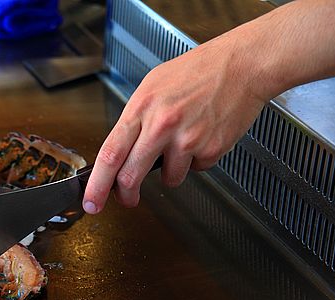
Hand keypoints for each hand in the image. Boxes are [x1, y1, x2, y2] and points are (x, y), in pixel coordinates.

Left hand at [82, 35, 265, 212]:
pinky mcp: (211, 149)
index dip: (97, 185)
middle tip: (127, 199)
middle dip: (126, 195)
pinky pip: (196, 170)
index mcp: (142, 108)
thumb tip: (120, 152)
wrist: (242, 64)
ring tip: (183, 142)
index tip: (92, 202)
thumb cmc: (198, 71)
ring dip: (171, 171)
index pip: (110, 155)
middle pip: (130, 176)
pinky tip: (203, 135)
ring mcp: (187, 139)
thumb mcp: (153, 86)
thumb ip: (135, 119)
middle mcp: (161, 125)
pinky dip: (197, 160)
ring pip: (168, 179)